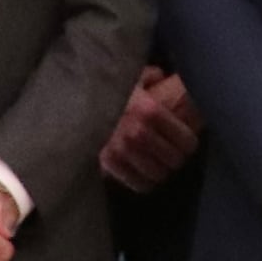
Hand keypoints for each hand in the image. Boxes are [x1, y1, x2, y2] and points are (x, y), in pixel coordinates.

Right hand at [96, 67, 202, 190]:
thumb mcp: (130, 78)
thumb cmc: (108, 91)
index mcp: (149, 110)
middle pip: (174, 160)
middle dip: (177, 158)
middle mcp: (137, 132)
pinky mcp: (107, 165)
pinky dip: (145, 182)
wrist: (71, 102)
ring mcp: (121, 151)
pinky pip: (138, 184)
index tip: (187, 143)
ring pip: (158, 174)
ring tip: (161, 164)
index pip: (186, 141)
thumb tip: (162, 76)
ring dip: (162, 171)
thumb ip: (149, 77)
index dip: (189, 143)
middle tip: (175, 155)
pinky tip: (145, 174)